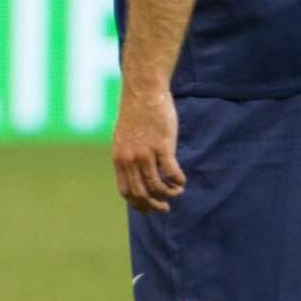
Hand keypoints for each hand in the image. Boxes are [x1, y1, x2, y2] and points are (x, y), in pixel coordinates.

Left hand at [111, 83, 186, 213]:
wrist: (143, 92)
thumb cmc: (136, 115)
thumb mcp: (123, 138)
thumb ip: (128, 156)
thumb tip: (136, 173)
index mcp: (119, 158)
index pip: (125, 191)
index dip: (137, 204)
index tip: (148, 209)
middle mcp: (130, 159)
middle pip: (141, 193)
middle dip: (154, 205)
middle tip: (165, 208)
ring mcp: (145, 152)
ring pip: (156, 185)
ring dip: (168, 194)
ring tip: (176, 192)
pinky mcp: (162, 145)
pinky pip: (171, 171)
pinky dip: (178, 180)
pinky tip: (182, 181)